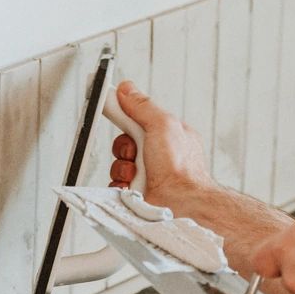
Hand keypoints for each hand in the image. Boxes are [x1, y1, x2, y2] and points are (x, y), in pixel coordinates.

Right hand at [111, 82, 215, 208]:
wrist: (182, 204)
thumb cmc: (181, 169)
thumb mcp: (163, 125)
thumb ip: (143, 106)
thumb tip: (127, 89)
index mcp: (167, 137)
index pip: (138, 120)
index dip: (125, 116)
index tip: (112, 107)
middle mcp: (157, 156)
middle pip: (124, 143)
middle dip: (124, 147)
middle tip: (135, 152)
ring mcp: (147, 176)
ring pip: (118, 165)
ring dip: (122, 169)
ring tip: (136, 175)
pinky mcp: (137, 195)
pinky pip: (116, 185)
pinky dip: (120, 186)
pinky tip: (132, 189)